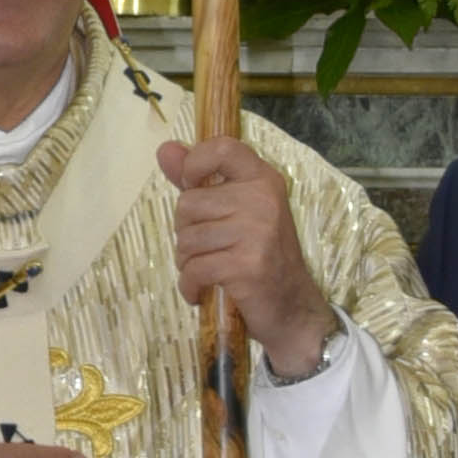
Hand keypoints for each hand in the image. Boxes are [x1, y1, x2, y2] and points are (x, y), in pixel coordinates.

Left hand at [162, 138, 340, 379]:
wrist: (293, 309)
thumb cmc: (260, 257)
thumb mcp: (235, 212)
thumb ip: (199, 180)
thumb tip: (165, 149)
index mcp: (262, 179)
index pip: (222, 147)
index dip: (194, 163)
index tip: (192, 186)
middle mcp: (262, 199)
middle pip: (188, 203)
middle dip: (186, 232)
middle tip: (208, 249)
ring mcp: (257, 231)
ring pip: (187, 239)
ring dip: (187, 262)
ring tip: (208, 270)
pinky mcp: (247, 264)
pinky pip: (194, 269)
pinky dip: (189, 286)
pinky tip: (201, 292)